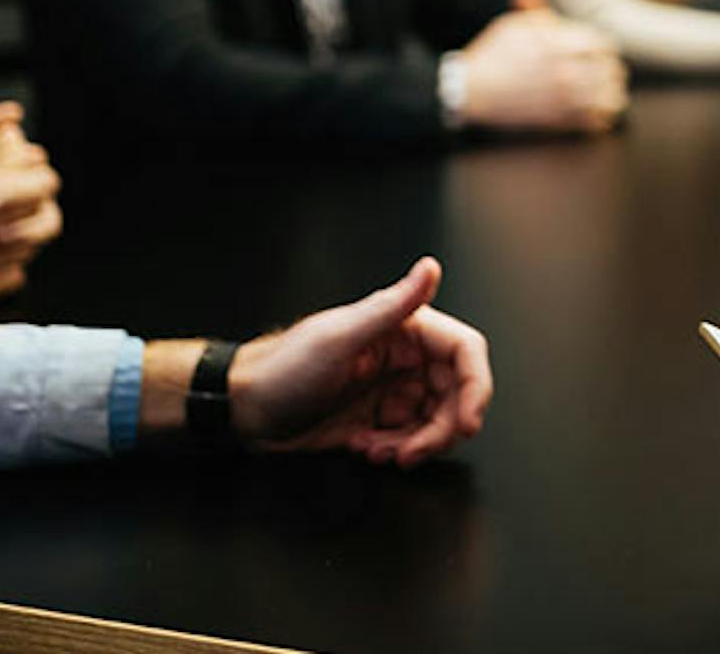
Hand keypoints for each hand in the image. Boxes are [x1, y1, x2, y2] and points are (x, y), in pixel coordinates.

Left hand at [227, 256, 493, 466]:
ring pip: (437, 423)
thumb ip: (392, 305)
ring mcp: (394, 389)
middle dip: (439, 430)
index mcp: (404, 329)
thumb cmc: (282, 368)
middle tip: (412, 452)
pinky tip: (364, 448)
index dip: (476, 388)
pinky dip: (396, 451)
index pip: (464, 353)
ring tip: (378, 450)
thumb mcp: (339, 338)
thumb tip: (429, 268)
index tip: (468, 423)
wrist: (243, 408)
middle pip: (456, 395)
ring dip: (415, 445)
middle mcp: (406, 358)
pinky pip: (411, 439)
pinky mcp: (380, 418)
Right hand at [459, 0, 625, 132]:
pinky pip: (595, 122)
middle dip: (611, 71)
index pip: (602, 45)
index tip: (601, 52)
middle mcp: (567, 72)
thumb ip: (538, 12)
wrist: (470, 91)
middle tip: (613, 74)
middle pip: (611, 71)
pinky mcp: (558, 121)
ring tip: (613, 95)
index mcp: (559, 45)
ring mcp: (564, 99)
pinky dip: (601, 119)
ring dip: (613, 96)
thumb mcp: (515, 25)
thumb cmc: (491, 55)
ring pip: (610, 99)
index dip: (604, 48)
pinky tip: (601, 116)